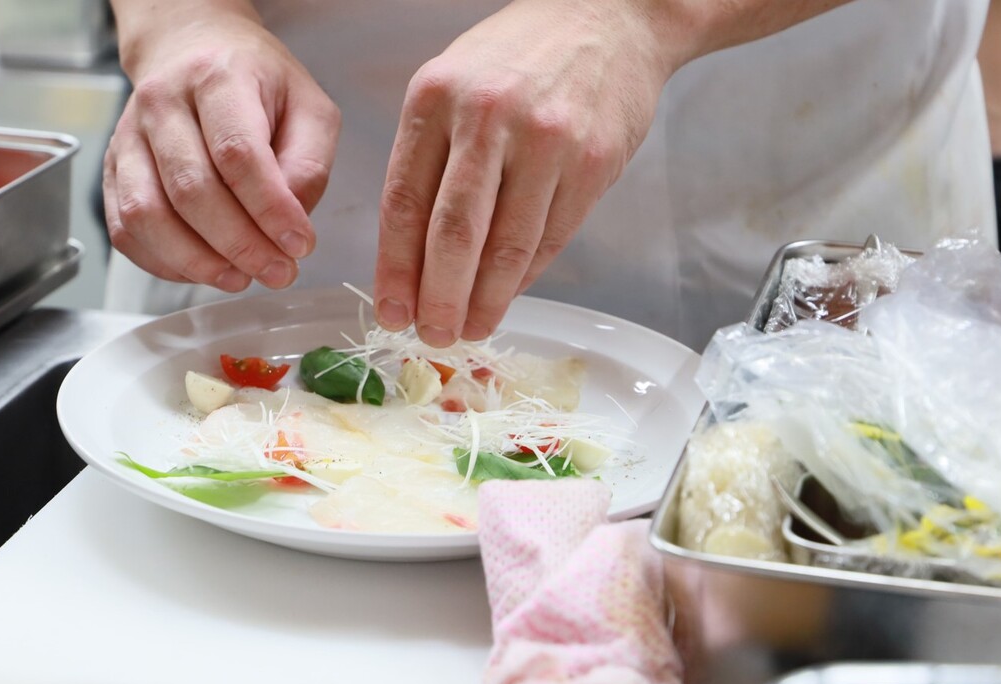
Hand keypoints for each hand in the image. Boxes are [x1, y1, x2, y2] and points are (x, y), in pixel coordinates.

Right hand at [104, 4, 340, 291]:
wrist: (192, 50)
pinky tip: (203, 269)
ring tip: (240, 277)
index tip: (299, 244)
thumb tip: (291, 222)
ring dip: (197, 261)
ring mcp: (129, 137)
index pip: (237, 153)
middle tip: (277, 271)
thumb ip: (310, 164)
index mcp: (217, 77)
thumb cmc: (256, 84)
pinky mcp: (112, 170)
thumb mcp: (308, 108)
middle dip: (239, 245)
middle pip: (191, 190)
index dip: (269, 209)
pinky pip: (126, 229)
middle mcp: (163, 103)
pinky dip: (164, 263)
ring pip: (148, 215)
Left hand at [373, 0, 682, 345]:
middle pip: (453, 234)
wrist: (608, 16)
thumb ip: (428, 160)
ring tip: (469, 328)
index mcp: (435, 99)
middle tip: (432, 334)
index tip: (392, 310)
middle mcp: (487, 118)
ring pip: (506, 246)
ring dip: (484, 300)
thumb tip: (410, 256)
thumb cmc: (518, 57)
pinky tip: (508, 294)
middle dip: (438, 298)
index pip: (404, 202)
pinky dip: (525, 276)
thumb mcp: (451, 86)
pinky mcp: (593, 162)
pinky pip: (550, 237)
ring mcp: (546, 141)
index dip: (396, 269)